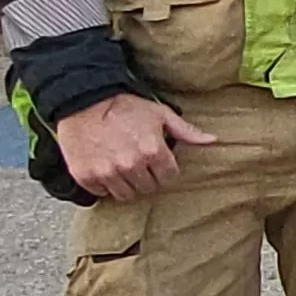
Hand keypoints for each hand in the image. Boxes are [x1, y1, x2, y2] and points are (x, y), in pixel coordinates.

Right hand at [53, 93, 213, 201]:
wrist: (82, 101)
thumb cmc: (124, 106)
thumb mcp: (159, 113)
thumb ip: (186, 131)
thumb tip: (212, 140)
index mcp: (152, 151)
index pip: (169, 178)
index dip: (164, 170)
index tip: (157, 162)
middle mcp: (131, 165)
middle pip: (148, 189)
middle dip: (146, 177)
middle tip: (137, 162)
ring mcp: (107, 173)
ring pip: (125, 195)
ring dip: (126, 183)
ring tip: (121, 165)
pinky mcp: (86, 176)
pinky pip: (101, 193)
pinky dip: (103, 184)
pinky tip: (104, 166)